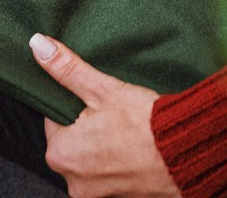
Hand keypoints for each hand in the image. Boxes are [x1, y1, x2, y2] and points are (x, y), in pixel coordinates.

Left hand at [33, 33, 180, 197]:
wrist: (188, 155)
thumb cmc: (145, 125)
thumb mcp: (103, 89)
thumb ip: (67, 69)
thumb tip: (38, 45)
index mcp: (60, 154)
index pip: (55, 118)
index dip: (76, 103)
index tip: (97, 98)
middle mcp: (71, 181)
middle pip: (72, 139)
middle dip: (89, 124)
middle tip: (114, 112)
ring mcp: (94, 194)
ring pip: (91, 156)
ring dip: (103, 143)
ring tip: (126, 128)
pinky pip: (108, 173)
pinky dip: (117, 160)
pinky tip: (134, 146)